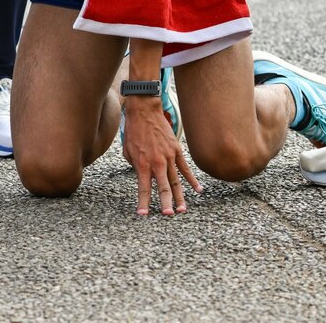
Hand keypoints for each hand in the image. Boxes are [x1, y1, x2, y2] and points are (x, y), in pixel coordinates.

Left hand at [122, 97, 200, 215]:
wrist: (144, 111)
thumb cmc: (133, 131)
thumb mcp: (128, 151)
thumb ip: (136, 166)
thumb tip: (145, 176)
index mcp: (142, 164)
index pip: (143, 188)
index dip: (143, 202)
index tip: (143, 214)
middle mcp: (157, 162)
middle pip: (163, 187)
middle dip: (166, 203)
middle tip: (168, 215)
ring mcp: (169, 156)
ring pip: (176, 180)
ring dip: (179, 197)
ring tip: (182, 210)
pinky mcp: (177, 150)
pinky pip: (185, 168)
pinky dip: (192, 180)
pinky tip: (198, 190)